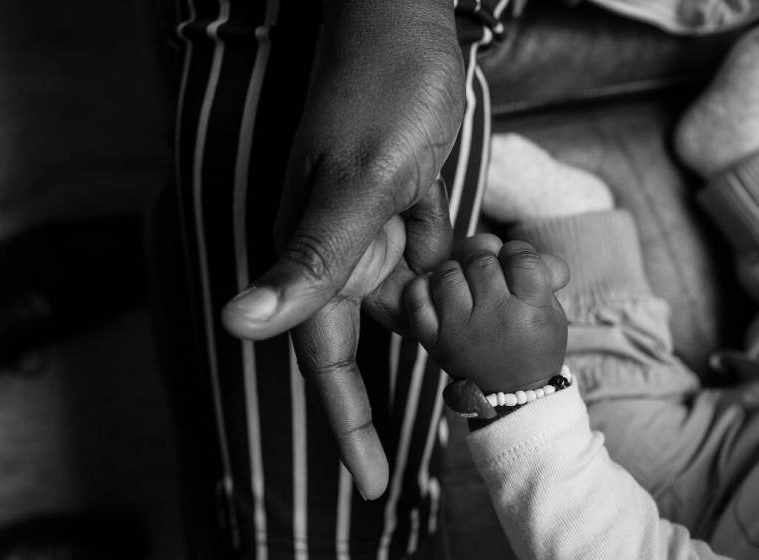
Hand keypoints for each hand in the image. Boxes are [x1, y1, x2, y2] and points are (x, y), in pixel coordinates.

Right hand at [220, 0, 465, 498]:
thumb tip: (238, 325)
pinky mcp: (409, 207)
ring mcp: (379, 229)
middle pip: (390, 333)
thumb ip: (309, 259)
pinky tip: (511, 258)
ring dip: (471, 302)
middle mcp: (345, 250)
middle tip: (494, 366)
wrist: (405, 22)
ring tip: (520, 293)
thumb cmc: (381, 88)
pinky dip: (478, 262)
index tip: (374, 482)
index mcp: (320, 253)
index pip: (328, 359)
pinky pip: (446, 256)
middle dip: (443, 349)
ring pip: (428, 297)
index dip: (350, 421)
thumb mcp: (357, 180)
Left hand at [404, 234, 568, 393]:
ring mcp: (460, 331)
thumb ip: (543, 273)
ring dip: (455, 268)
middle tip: (488, 269)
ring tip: (465, 281)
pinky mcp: (434, 341)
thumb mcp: (552, 311)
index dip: (516, 251)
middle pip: (481, 260)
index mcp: (531, 312)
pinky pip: (417, 299)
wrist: (511, 393)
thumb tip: (519, 248)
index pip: (520, 257)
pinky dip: (423, 287)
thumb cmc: (533, 343)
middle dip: (485, 255)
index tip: (515, 261)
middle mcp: (494, 320)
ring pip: (447, 273)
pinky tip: (438, 291)